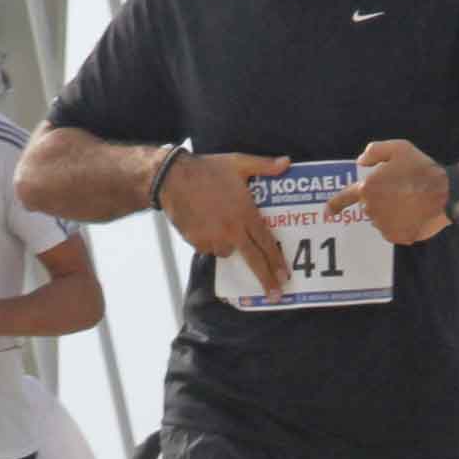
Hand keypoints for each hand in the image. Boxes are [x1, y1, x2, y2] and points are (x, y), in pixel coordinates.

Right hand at [161, 151, 293, 295]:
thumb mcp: (238, 163)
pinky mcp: (197, 242)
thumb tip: (287, 163)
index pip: (266, 243)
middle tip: (276, 295)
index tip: (285, 277)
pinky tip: (206, 224)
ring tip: (221, 225)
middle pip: (253, 260)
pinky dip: (211, 241)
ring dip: (230, 245)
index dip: (277, 262)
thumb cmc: (206, 169)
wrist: (171, 178)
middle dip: (266, 279)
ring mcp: (214, 238)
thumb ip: (264, 165)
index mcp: (245, 213)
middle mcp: (232, 230)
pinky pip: (209, 248)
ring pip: (228, 251)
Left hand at [325, 139, 449, 243]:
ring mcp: (384, 226)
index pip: (345, 198)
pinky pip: (395, 231)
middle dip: (383, 200)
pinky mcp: (398, 237)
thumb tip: (360, 162)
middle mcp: (372, 210)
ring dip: (392, 213)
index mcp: (369, 189)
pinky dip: (403, 224)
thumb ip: (375, 152)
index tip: (328, 213)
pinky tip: (416, 213)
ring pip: (383, 220)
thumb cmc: (422, 169)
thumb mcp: (399, 148)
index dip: (335, 205)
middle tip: (404, 191)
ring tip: (413, 202)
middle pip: (371, 207)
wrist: (446, 193)